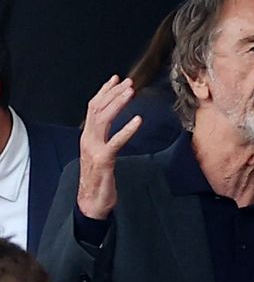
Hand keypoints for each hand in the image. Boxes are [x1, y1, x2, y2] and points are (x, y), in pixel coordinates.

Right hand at [77, 75, 141, 219]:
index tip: (117, 79)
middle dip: (113, 93)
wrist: (91, 202)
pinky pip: (115, 141)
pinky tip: (138, 121)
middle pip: (97, 109)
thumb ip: (105, 137)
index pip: (93, 107)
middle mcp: (88, 139)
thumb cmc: (99, 178)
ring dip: (118, 104)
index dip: (105, 91)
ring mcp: (94, 149)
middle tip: (129, 82)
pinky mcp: (103, 160)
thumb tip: (114, 123)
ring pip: (103, 119)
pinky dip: (127, 130)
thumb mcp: (101, 152)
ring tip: (131, 93)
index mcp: (88, 136)